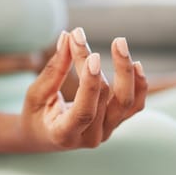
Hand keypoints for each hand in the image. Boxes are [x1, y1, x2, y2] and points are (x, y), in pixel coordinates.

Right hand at [18, 28, 146, 151]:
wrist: (45, 136)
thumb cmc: (36, 114)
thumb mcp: (37, 94)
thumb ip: (54, 69)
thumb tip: (68, 37)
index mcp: (64, 135)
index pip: (84, 111)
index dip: (90, 84)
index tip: (92, 54)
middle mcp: (90, 138)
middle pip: (104, 97)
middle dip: (94, 64)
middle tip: (83, 36)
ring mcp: (107, 131)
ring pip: (126, 102)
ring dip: (125, 71)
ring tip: (119, 43)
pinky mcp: (116, 123)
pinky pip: (135, 105)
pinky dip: (139, 85)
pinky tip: (136, 64)